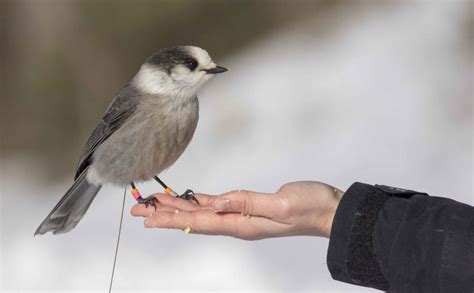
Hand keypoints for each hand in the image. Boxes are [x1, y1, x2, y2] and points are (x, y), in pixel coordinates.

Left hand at [131, 181, 343, 239]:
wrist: (329, 210)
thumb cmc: (309, 206)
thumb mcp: (280, 204)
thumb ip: (246, 202)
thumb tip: (215, 202)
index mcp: (243, 223)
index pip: (199, 221)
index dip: (172, 217)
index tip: (148, 216)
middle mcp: (239, 223)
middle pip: (195, 219)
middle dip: (166, 214)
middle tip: (141, 210)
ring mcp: (243, 217)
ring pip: (203, 212)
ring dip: (180, 208)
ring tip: (158, 204)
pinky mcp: (250, 208)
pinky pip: (218, 206)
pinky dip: (201, 202)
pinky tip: (193, 199)